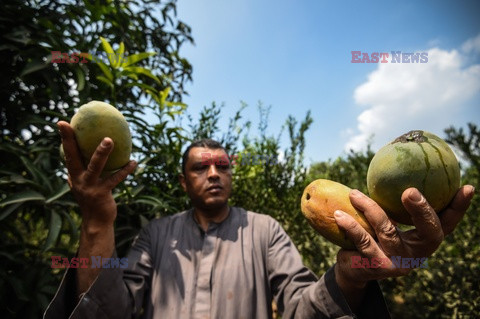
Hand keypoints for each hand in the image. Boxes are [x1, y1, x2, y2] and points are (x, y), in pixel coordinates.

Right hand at [58, 121, 136, 227]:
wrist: (96, 222)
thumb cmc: (93, 198)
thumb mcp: (86, 183)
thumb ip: (86, 169)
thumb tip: (95, 149)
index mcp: (73, 174)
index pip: (67, 153)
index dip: (65, 138)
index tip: (62, 122)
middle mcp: (78, 179)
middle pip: (72, 156)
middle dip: (70, 140)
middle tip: (71, 124)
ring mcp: (89, 187)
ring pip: (95, 166)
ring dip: (102, 153)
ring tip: (109, 140)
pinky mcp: (101, 194)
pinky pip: (115, 179)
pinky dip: (125, 170)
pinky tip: (133, 162)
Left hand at [333, 185, 474, 290]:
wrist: (353, 268)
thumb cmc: (374, 235)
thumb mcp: (388, 219)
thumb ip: (395, 202)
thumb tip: (399, 165)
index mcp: (425, 240)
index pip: (447, 222)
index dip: (459, 207)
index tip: (467, 187)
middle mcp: (418, 253)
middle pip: (430, 231)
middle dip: (422, 210)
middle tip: (410, 191)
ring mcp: (400, 263)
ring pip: (387, 230)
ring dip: (369, 208)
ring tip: (354, 194)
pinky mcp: (378, 268)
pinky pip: (363, 240)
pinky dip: (350, 225)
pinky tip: (339, 214)